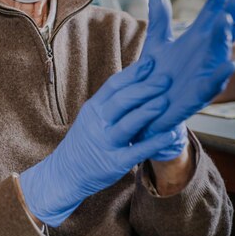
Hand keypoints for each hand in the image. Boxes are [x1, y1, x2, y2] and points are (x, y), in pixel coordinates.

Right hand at [20, 56, 183, 226]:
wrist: (65, 173)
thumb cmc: (85, 141)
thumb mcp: (91, 117)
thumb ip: (110, 102)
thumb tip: (136, 81)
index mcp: (93, 108)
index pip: (114, 86)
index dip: (133, 73)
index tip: (152, 62)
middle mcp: (98, 123)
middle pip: (122, 101)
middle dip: (145, 88)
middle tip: (166, 79)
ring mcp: (106, 143)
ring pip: (128, 124)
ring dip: (147, 111)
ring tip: (166, 101)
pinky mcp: (115, 163)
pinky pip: (137, 151)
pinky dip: (154, 142)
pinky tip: (169, 134)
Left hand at [140, 0, 234, 142]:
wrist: (151, 107)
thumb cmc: (159, 74)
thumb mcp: (158, 43)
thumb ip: (160, 18)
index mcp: (197, 39)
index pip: (210, 13)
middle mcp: (206, 53)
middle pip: (221, 29)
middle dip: (230, 14)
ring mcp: (206, 71)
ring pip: (220, 52)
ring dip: (224, 36)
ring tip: (227, 19)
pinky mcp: (200, 92)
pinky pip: (214, 83)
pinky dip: (221, 74)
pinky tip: (229, 63)